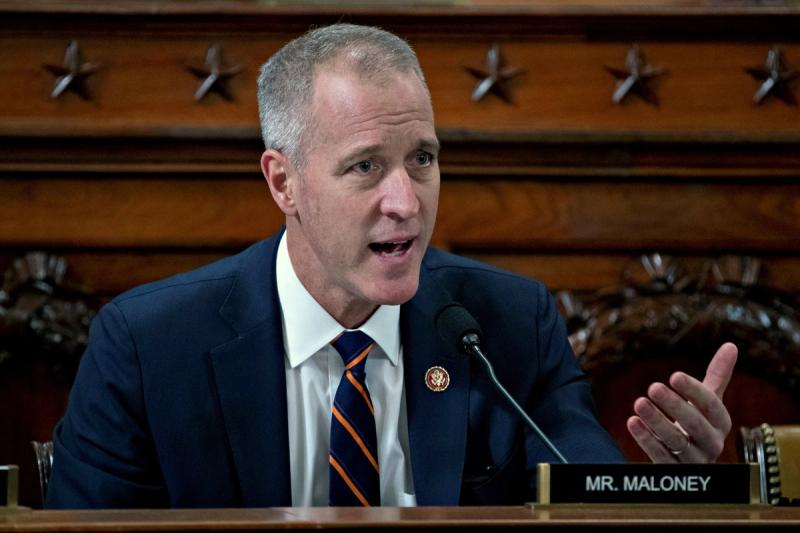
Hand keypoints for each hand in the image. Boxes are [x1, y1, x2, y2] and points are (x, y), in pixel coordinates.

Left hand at [626, 342, 737, 462]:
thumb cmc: (698, 423)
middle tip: (653, 387)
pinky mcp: (675, 471)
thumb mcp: (708, 401)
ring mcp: (694, 460)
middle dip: (674, 405)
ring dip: (656, 421)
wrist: (691, 460)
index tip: (674, 375)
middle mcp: (712, 443)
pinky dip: (646, 439)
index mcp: (721, 422)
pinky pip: (661, 457)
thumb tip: (731, 345)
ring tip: (638, 402)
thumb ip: (718, 375)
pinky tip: (632, 422)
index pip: (711, 406)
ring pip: (677, 442)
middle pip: (695, 425)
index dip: (694, 390)